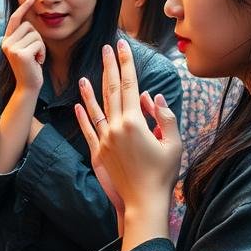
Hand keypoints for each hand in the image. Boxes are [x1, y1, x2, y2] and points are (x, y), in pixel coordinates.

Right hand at [1, 0, 45, 94]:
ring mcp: (12, 48)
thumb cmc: (30, 68)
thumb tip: (31, 19)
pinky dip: (42, 53)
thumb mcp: (25, 49)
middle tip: (36, 52)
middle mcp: (6, 43)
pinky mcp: (21, 54)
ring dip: (41, 46)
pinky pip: (39, 44)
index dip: (23, 8)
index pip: (14, 19)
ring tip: (36, 58)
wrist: (28, 87)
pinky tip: (38, 62)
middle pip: (29, 25)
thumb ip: (25, 36)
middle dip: (37, 37)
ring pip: (35, 34)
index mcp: (6, 41)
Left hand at [76, 39, 180, 250]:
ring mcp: (105, 140)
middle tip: (106, 48)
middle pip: (112, 91)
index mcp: (135, 123)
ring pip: (96, 108)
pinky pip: (88, 129)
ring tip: (85, 73)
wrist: (144, 203)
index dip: (127, 64)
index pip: (131, 86)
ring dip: (91, 89)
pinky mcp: (98, 152)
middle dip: (110, 67)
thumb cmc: (164, 175)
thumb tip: (153, 97)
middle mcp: (116, 127)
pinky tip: (77, 104)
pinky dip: (82, 116)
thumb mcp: (173, 144)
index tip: (123, 47)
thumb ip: (164, 118)